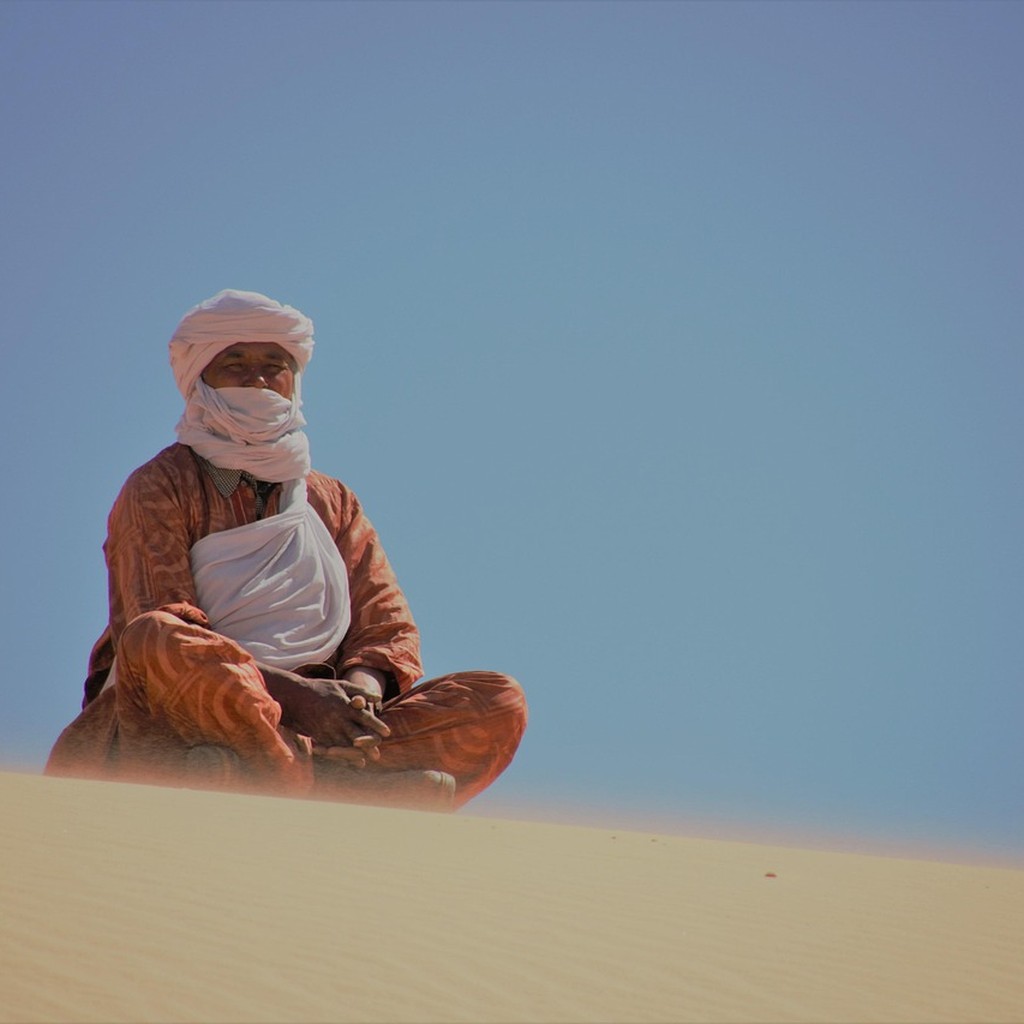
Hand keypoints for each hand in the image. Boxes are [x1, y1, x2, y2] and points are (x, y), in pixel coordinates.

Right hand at [260, 666, 389, 765]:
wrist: (296, 696)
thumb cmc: (322, 688)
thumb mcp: (342, 685)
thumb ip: (361, 691)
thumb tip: (378, 697)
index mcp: (345, 705)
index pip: (365, 717)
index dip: (377, 726)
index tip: (387, 733)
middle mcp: (337, 719)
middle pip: (356, 735)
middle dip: (367, 746)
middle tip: (378, 755)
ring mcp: (327, 728)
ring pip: (343, 745)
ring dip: (354, 755)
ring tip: (364, 761)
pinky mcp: (318, 735)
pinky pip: (331, 747)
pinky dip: (340, 756)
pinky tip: (346, 761)